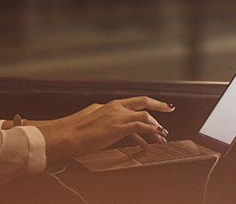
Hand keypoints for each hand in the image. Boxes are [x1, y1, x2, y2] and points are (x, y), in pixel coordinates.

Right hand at [37, 96, 174, 162]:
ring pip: (144, 115)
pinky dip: (151, 130)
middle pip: (142, 101)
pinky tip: (155, 136)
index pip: (131, 103)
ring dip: (156, 125)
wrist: (65, 136)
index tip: (155, 105)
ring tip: (162, 134)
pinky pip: (141, 126)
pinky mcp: (118, 127)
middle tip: (170, 108)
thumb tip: (111, 130)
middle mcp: (114, 107)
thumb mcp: (90, 122)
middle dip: (158, 105)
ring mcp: (117, 116)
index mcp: (107, 106)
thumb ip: (103, 123)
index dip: (145, 104)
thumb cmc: (72, 133)